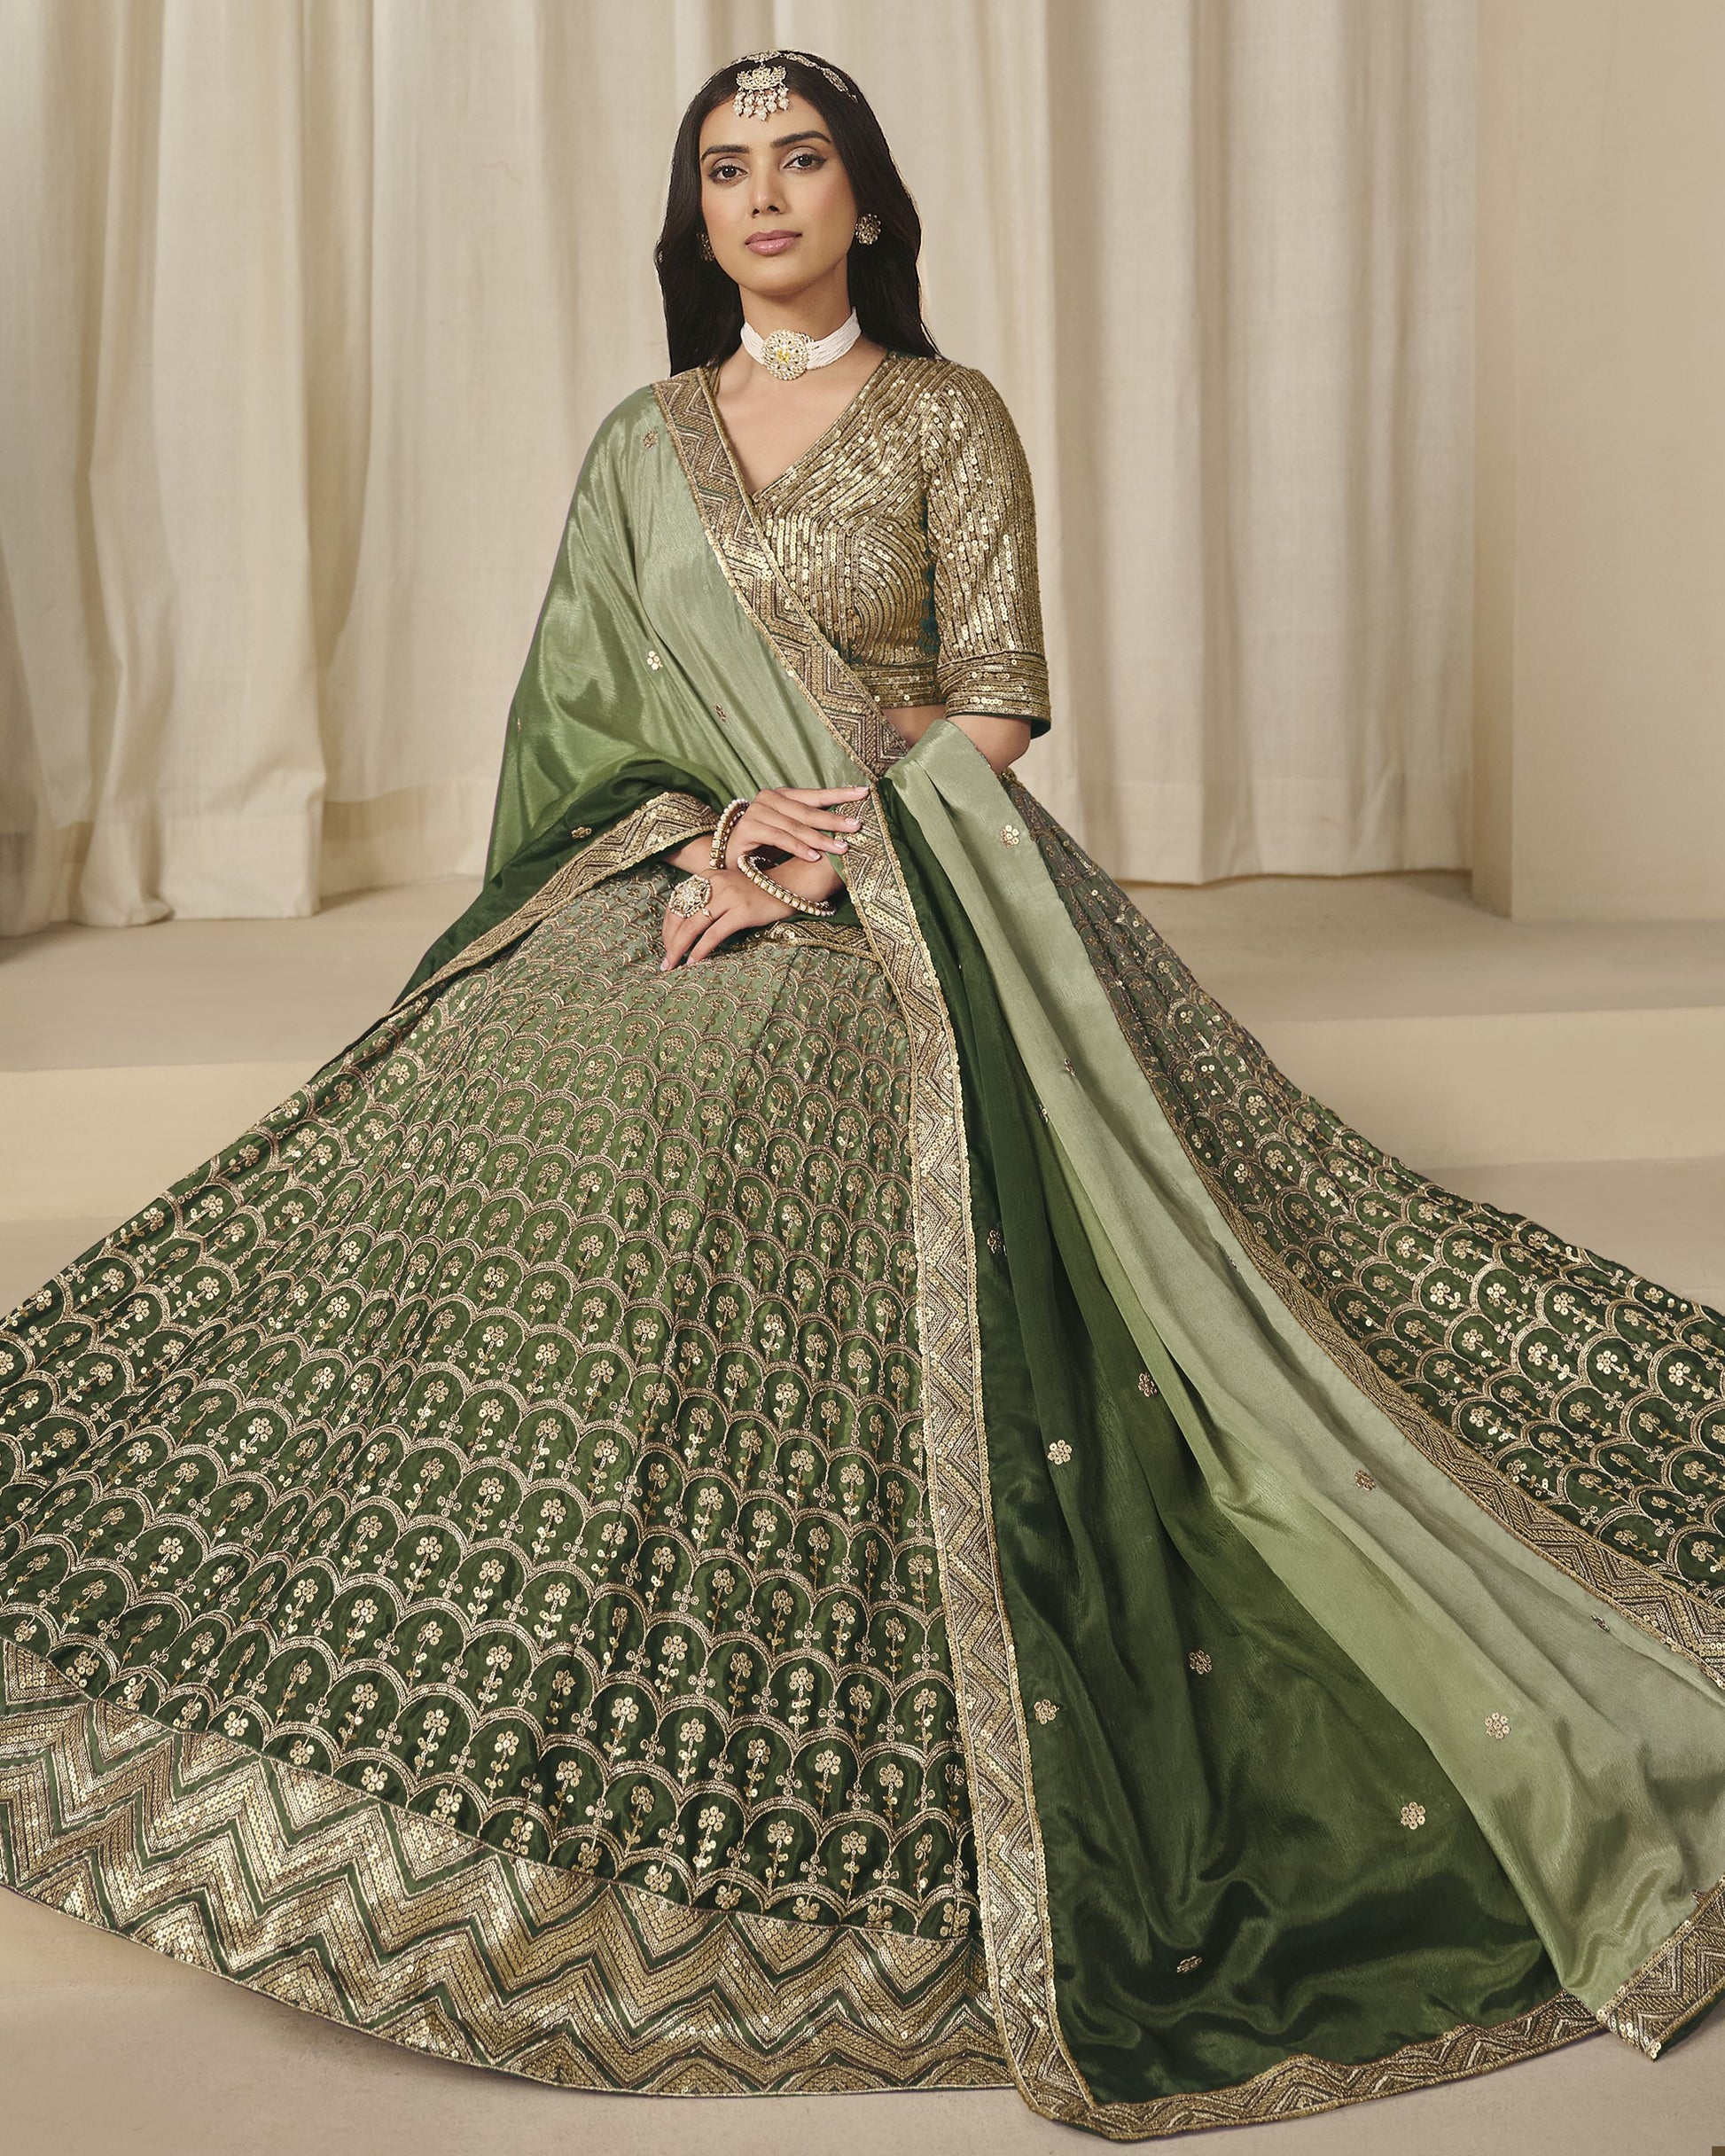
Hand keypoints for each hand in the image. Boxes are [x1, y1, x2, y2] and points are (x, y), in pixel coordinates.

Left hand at [659, 865, 791, 969]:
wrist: (792, 884)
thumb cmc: (760, 891)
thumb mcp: (731, 888)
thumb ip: (712, 899)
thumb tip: (689, 926)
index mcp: (708, 876)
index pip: (677, 901)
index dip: (667, 925)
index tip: (666, 943)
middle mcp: (715, 883)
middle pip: (680, 915)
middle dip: (669, 940)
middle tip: (665, 960)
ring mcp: (728, 897)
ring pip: (692, 926)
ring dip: (678, 948)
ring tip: (673, 964)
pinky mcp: (741, 911)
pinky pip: (713, 934)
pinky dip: (700, 950)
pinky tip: (693, 962)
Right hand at [716, 785, 869, 868]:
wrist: (730, 860)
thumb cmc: (765, 846)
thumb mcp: (790, 832)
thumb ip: (810, 825)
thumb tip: (846, 827)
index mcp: (781, 795)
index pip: (815, 794)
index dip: (840, 793)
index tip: (864, 793)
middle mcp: (768, 798)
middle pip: (808, 810)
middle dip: (834, 819)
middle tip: (857, 826)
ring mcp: (757, 812)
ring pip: (796, 826)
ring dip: (821, 838)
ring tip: (842, 848)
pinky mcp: (749, 828)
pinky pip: (780, 838)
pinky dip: (799, 847)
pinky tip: (815, 856)